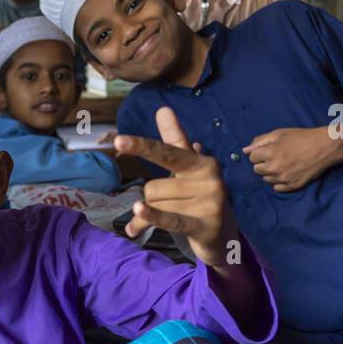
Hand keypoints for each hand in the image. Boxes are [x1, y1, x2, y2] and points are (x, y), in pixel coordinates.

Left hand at [112, 106, 238, 268]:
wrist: (223, 234)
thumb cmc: (198, 196)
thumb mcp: (187, 168)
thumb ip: (174, 140)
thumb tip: (163, 110)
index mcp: (203, 162)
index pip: (166, 153)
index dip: (141, 147)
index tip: (119, 141)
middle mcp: (209, 179)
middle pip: (153, 188)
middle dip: (153, 199)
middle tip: (171, 204)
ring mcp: (210, 203)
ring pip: (157, 205)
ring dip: (154, 215)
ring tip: (174, 217)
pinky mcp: (205, 225)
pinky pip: (170, 220)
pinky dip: (152, 218)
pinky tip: (136, 217)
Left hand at [243, 125, 342, 191]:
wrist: (326, 147)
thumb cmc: (302, 137)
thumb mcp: (280, 133)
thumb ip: (260, 141)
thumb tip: (245, 150)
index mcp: (270, 153)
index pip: (252, 158)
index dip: (259, 153)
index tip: (268, 150)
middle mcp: (275, 167)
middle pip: (256, 170)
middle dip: (263, 163)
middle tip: (276, 157)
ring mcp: (284, 178)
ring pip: (266, 179)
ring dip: (271, 172)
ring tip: (283, 164)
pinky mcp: (293, 186)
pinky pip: (277, 188)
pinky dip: (279, 182)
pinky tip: (287, 172)